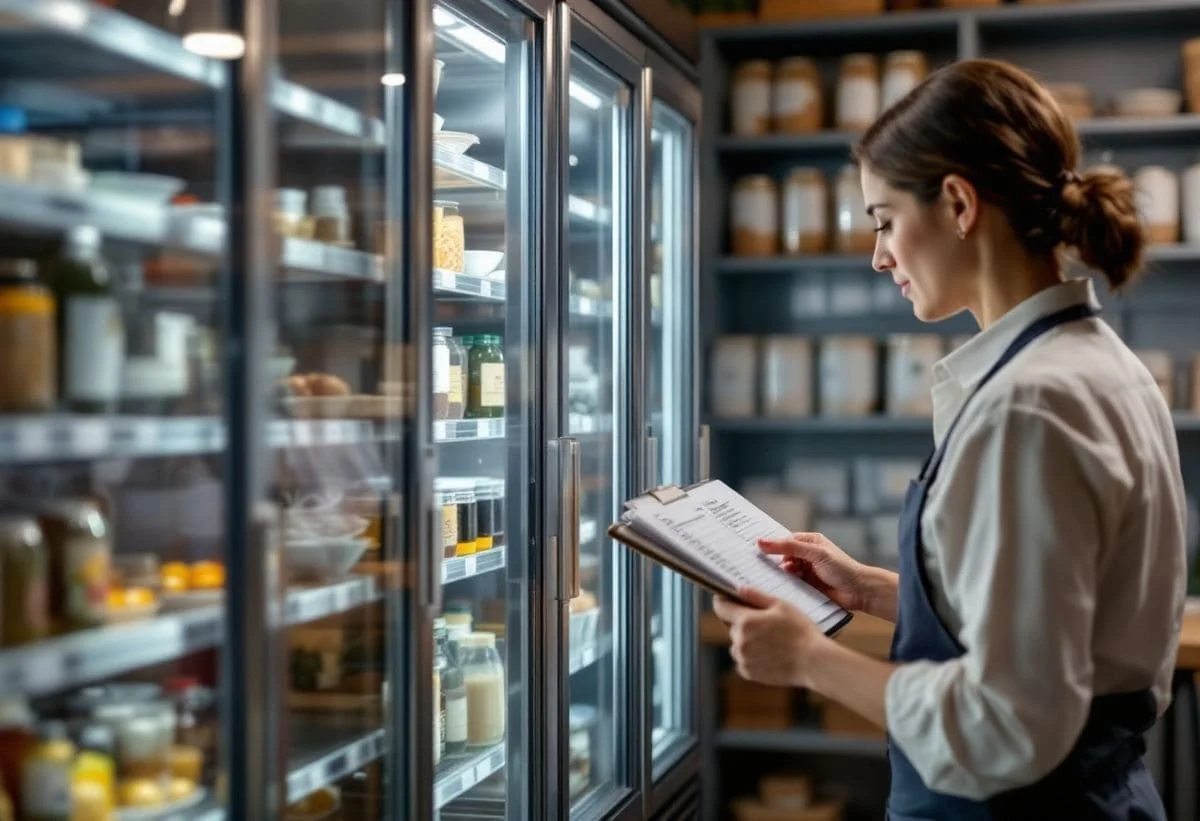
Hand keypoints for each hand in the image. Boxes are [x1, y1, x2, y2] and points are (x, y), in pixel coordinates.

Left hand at [713, 587, 825, 688]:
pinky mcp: (748, 672)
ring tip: (770, 641)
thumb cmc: (801, 631)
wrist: (814, 662)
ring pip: (737, 644)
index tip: (725, 598)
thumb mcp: (782, 605)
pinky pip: (743, 659)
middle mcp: (739, 641)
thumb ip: (756, 595)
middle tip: (765, 623)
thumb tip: (738, 588)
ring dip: (746, 640)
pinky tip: (770, 653)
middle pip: (731, 626)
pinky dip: (751, 656)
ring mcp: (743, 658)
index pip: (721, 607)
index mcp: (746, 621)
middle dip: (743, 622)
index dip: (722, 600)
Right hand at [758, 532, 889, 617]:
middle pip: (782, 555)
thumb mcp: (815, 553)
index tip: (754, 549)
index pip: (784, 540)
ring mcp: (806, 570)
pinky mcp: (806, 585)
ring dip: (781, 573)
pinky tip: (783, 586)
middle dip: (773, 560)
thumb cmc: (842, 568)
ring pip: (785, 570)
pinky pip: (790, 583)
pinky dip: (786, 584)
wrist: (859, 591)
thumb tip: (762, 541)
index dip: (771, 544)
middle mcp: (807, 555)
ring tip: (779, 576)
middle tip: (758, 564)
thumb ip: (788, 547)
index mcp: (809, 541)